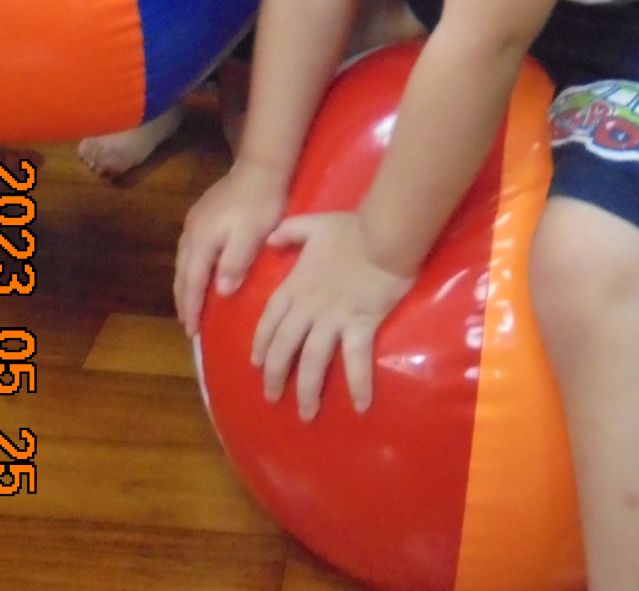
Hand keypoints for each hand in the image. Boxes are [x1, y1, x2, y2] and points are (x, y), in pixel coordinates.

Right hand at [174, 159, 286, 336]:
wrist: (261, 166)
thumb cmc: (260, 203)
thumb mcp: (253, 236)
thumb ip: (235, 263)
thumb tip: (221, 292)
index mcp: (202, 241)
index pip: (193, 282)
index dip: (192, 308)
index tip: (191, 332)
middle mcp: (192, 232)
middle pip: (182, 273)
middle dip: (184, 300)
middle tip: (187, 324)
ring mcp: (194, 221)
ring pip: (183, 261)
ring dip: (184, 285)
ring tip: (189, 304)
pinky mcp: (201, 213)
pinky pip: (188, 250)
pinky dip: (189, 268)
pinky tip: (197, 272)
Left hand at [251, 211, 413, 419]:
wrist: (381, 236)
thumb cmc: (350, 229)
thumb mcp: (314, 224)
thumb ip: (290, 231)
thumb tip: (270, 239)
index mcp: (295, 286)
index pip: (270, 320)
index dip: (261, 343)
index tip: (256, 363)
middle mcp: (308, 308)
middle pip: (284, 347)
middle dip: (275, 375)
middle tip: (271, 397)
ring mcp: (333, 320)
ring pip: (312, 361)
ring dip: (307, 390)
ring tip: (305, 414)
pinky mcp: (360, 326)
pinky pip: (356, 362)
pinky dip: (359, 384)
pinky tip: (361, 406)